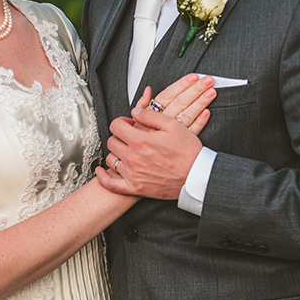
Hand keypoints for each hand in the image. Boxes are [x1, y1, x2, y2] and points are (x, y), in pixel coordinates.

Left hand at [97, 74, 215, 199]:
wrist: (196, 177)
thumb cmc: (188, 152)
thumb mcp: (173, 125)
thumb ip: (150, 115)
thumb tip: (134, 112)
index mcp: (140, 140)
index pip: (116, 125)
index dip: (122, 122)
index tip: (128, 124)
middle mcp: (133, 157)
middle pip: (112, 141)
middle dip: (119, 136)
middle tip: (129, 137)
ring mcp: (132, 174)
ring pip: (110, 159)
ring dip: (116, 153)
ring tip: (126, 151)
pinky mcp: (135, 188)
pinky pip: (110, 184)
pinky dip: (104, 177)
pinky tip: (102, 171)